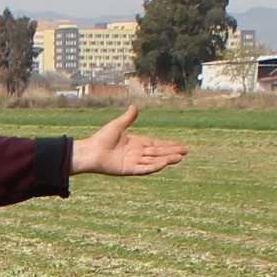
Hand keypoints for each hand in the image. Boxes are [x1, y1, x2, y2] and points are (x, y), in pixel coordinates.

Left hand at [71, 105, 186, 177]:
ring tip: (180, 158)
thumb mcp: (118, 125)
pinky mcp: (129, 169)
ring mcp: (134, 162)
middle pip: (158, 153)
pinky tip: (164, 164)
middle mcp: (137, 153)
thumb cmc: (101, 139)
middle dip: (172, 152)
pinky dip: (154, 166)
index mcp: (136, 143)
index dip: (168, 145)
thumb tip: (135, 106)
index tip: (179, 145)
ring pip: (154, 161)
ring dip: (167, 159)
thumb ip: (128, 118)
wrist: (91, 151)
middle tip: (186, 151)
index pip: (156, 144)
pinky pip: (144, 168)